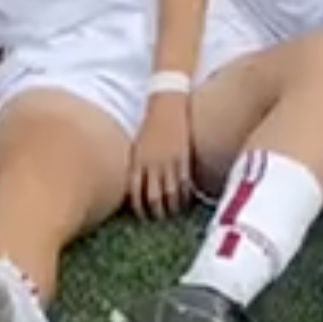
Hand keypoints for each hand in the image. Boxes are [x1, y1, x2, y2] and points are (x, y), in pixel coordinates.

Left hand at [126, 94, 195, 219]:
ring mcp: (170, 161)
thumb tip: (137, 187)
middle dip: (156, 211)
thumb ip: (138, 165)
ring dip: (172, 207)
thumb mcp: (139, 146)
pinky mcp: (184, 157)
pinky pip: (185, 182)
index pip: (136, 192)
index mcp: (138, 160)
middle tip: (159, 217)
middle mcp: (153, 163)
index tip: (142, 215)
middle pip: (153, 197)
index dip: (139, 207)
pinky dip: (185, 195)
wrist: (166, 104)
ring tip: (173, 212)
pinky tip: (186, 199)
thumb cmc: (150, 124)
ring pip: (171, 193)